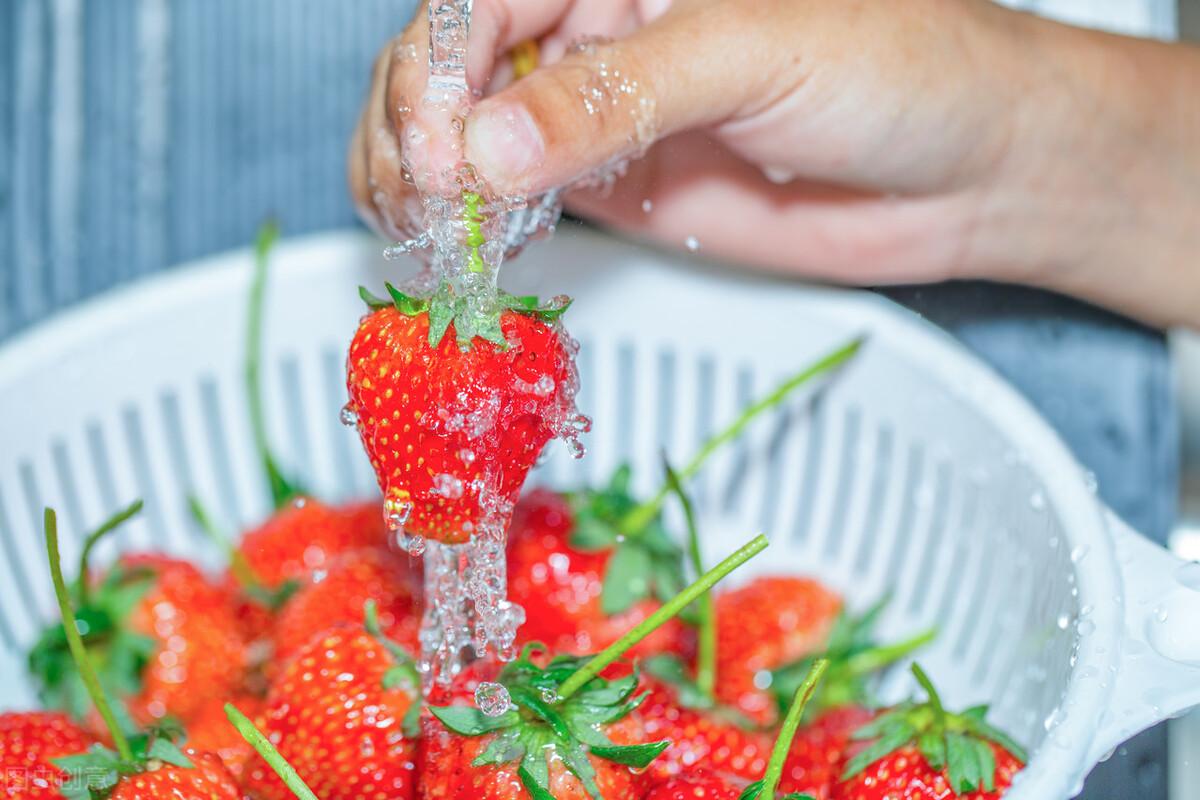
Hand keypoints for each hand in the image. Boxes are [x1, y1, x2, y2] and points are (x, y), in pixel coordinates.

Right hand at [351, 0, 1199, 327]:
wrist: (970, 174)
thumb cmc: (900, 66)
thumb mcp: (753, 53)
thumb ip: (618, 94)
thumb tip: (488, 147)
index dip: (439, 65)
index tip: (442, 144)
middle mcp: (600, 30)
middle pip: (456, 64)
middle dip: (418, 124)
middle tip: (427, 195)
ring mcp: (601, 113)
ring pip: (470, 133)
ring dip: (420, 177)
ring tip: (416, 228)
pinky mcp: (618, 186)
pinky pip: (519, 198)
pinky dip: (472, 224)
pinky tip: (454, 244)